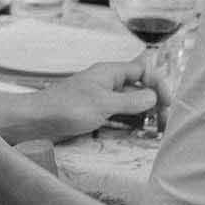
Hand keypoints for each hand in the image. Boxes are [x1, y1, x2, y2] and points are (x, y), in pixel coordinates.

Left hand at [31, 58, 156, 138]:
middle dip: (154, 103)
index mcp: (110, 72)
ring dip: (144, 115)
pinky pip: (119, 116)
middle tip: (165, 123)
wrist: (37, 120)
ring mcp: (101, 98)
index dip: (158, 84)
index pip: (143, 71)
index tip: (168, 103)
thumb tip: (154, 97)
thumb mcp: (104, 104)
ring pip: (130, 104)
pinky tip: (137, 133)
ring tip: (156, 131)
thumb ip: (131, 101)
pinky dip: (130, 123)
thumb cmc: (68, 108)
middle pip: (139, 88)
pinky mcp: (94, 114)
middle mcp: (107, 83)